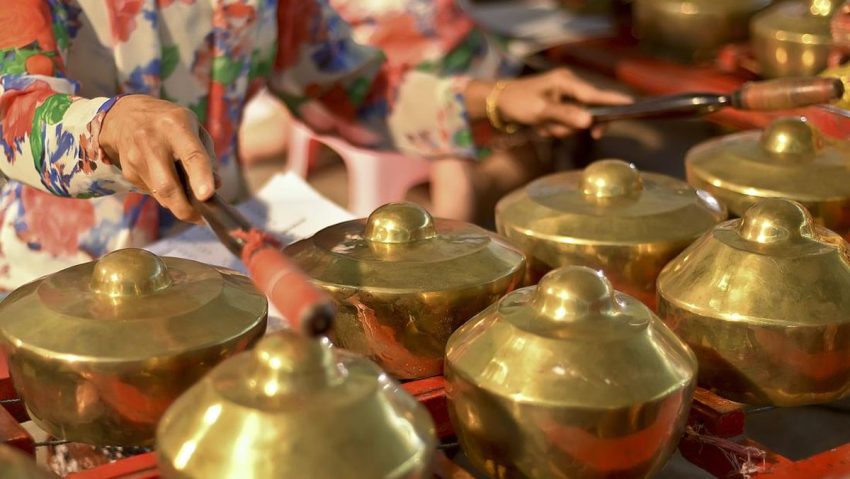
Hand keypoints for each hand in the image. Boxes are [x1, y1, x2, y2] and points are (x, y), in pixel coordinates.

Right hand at [99, 95, 216, 222]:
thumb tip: (216, 186)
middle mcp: (152, 141)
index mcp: (176, 126)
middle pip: (169, 186)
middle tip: (202, 218)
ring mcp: (136, 158)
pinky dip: (166, 195)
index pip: (191, 155)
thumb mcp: (193, 128)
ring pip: (160, 195)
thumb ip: (207, 156)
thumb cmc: (169, 123)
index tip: (207, 196)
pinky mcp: (128, 172)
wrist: (124, 116)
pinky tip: (168, 181)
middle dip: (186, 208)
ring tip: (189, 198)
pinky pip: (152, 193)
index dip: (200, 177)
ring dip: (178, 204)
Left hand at [495, 68, 631, 138]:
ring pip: (576, 123)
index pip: (595, 95)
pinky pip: (565, 125)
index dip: (613, 102)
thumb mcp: (540, 110)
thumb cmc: (517, 102)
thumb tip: (589, 122)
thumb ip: (565, 115)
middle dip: (570, 126)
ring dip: (559, 129)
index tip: (632, 106)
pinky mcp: (559, 108)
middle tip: (550, 128)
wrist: (496, 104)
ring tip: (541, 126)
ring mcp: (565, 98)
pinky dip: (554, 129)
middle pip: (588, 113)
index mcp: (567, 82)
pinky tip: (540, 126)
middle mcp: (569, 87)